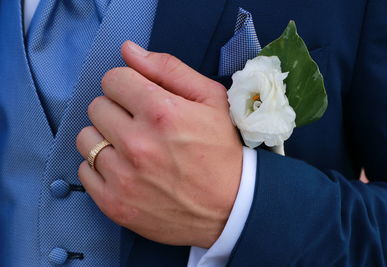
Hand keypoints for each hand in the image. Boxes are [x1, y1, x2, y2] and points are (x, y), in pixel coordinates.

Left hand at [76, 41, 242, 247]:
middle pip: (96, 106)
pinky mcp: (114, 203)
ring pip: (85, 138)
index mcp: (161, 111)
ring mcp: (123, 176)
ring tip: (130, 148)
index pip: (113, 79)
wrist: (231, 207)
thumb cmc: (222, 150)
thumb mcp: (210, 99)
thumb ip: (168, 68)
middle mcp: (137, 143)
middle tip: (139, 125)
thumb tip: (127, 50)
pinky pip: (84, 171)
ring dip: (104, 138)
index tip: (140, 98)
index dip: (128, 85)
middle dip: (116, 109)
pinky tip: (124, 170)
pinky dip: (100, 167)